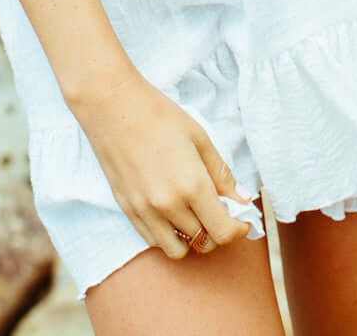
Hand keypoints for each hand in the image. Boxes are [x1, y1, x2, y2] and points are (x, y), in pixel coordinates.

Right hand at [68, 64, 254, 259]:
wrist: (112, 105)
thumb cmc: (158, 115)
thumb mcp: (199, 137)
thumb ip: (222, 173)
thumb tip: (243, 198)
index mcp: (192, 185)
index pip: (223, 232)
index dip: (238, 230)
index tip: (241, 219)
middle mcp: (169, 206)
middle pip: (203, 242)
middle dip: (218, 231)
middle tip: (219, 210)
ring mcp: (146, 211)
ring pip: (178, 251)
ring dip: (192, 238)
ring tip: (194, 214)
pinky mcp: (128, 210)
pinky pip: (154, 241)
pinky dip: (168, 235)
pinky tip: (171, 212)